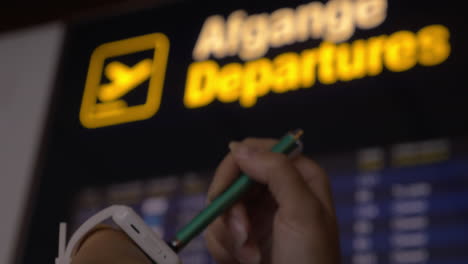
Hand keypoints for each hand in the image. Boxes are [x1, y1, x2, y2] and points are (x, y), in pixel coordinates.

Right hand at [204, 138, 340, 263]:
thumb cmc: (310, 262)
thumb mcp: (302, 212)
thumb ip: (276, 172)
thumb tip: (239, 147)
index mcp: (299, 176)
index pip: (257, 149)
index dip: (235, 166)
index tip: (222, 192)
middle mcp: (277, 190)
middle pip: (233, 177)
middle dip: (231, 210)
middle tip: (242, 234)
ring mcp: (259, 213)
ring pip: (221, 206)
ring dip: (230, 235)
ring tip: (252, 257)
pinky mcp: (244, 235)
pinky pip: (218, 230)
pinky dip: (225, 248)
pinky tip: (246, 261)